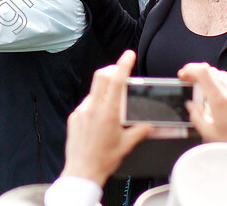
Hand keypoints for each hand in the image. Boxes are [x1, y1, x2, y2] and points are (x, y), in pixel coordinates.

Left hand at [61, 50, 152, 185]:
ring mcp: (81, 111)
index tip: (128, 55)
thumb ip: (140, 130)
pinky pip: (86, 104)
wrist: (82, 170)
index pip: (116, 81)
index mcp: (108, 113)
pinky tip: (100, 118)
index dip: (123, 65)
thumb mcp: (126, 145)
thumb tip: (152, 124)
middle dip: (112, 69)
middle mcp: (92, 108)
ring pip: (94, 91)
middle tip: (120, 70)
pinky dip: (95, 104)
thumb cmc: (103, 159)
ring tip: (113, 103)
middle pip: (101, 77)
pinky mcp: (74, 117)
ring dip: (104, 90)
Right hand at [178, 63, 226, 155]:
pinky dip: (219, 82)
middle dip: (197, 73)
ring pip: (221, 74)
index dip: (190, 69)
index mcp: (220, 99)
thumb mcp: (207, 131)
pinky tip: (216, 94)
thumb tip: (191, 105)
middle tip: (189, 82)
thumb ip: (195, 115)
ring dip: (208, 77)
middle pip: (211, 71)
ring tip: (202, 89)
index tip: (183, 75)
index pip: (203, 72)